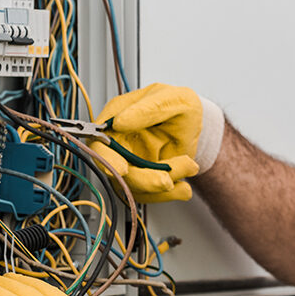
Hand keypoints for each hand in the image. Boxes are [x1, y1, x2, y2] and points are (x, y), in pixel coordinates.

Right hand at [92, 83, 223, 202]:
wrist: (195, 126)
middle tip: (166, 180)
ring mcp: (129, 163)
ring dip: (165, 183)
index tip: (123, 169)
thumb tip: (119, 121)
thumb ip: (148, 108)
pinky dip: (170, 194)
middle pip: (116, 171)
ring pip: (135, 187)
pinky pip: (150, 195)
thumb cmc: (181, 107)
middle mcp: (119, 143)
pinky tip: (184, 187)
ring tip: (189, 166)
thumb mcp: (174, 100)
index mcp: (117, 118)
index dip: (106, 159)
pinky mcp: (143, 178)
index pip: (99, 143)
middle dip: (142, 180)